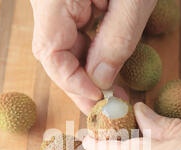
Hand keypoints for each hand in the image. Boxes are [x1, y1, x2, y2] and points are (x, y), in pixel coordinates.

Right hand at [30, 0, 156, 113]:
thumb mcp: (134, 1)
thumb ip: (116, 40)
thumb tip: (100, 81)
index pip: (49, 51)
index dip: (72, 81)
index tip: (99, 97)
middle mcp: (46, 3)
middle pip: (54, 55)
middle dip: (81, 85)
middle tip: (105, 108)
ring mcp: (55, 4)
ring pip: (63, 48)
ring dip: (87, 74)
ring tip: (112, 95)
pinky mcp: (67, 3)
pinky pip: (73, 36)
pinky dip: (90, 56)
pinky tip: (107, 71)